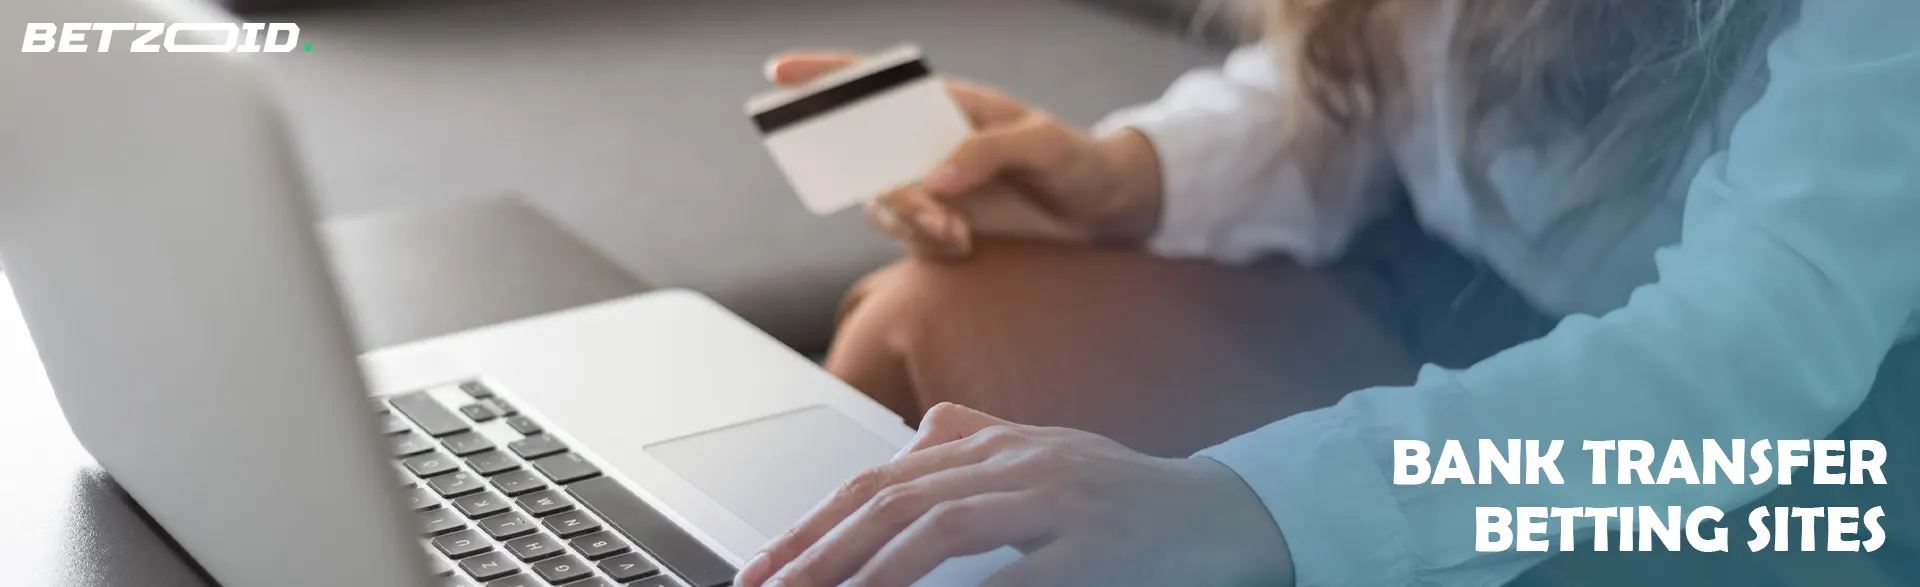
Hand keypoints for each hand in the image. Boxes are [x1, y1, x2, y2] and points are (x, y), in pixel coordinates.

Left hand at [734, 403, 1293, 586]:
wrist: (1230, 515)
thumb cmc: (1132, 497)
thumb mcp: (1049, 455)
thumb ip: (979, 444)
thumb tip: (911, 442)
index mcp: (998, 446)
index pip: (882, 480)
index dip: (813, 525)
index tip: (763, 570)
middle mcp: (1019, 464)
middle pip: (894, 501)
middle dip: (818, 552)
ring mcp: (1059, 502)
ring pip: (939, 529)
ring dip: (868, 571)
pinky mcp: (1096, 548)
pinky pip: (1013, 578)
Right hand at [765, 52, 1164, 259]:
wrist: (1102, 213)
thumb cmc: (1076, 161)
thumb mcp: (1044, 144)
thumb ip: (989, 151)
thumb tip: (934, 177)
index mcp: (945, 104)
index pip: (874, 84)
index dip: (824, 76)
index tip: (780, 72)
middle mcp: (925, 143)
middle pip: (865, 156)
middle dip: (886, 188)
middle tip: (927, 212)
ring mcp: (928, 187)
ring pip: (883, 206)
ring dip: (910, 224)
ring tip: (958, 236)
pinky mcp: (938, 226)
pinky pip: (908, 240)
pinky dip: (928, 247)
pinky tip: (965, 247)